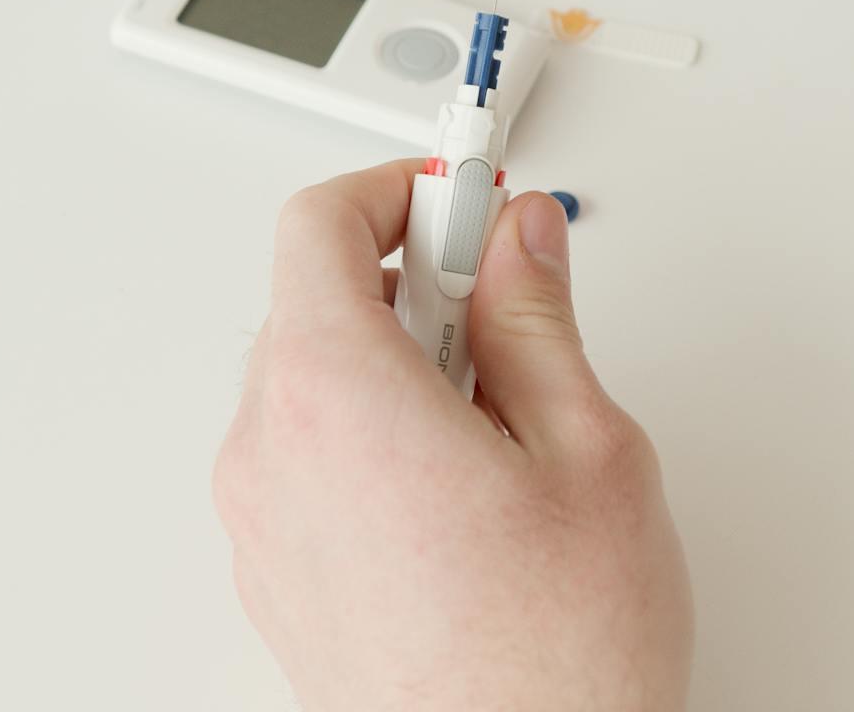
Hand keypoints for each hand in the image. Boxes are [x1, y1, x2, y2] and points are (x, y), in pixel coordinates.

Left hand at [213, 161, 692, 711]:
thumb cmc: (555, 663)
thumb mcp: (588, 450)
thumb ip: (538, 317)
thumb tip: (519, 238)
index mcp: (337, 394)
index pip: (316, 225)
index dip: (396, 190)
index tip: (461, 195)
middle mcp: (272, 453)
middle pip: (310, 301)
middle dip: (409, 281)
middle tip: (505, 305)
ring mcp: (265, 524)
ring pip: (311, 384)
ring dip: (394, 366)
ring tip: (501, 425)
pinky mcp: (278, 580)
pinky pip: (308, 461)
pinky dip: (371, 437)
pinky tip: (465, 490)